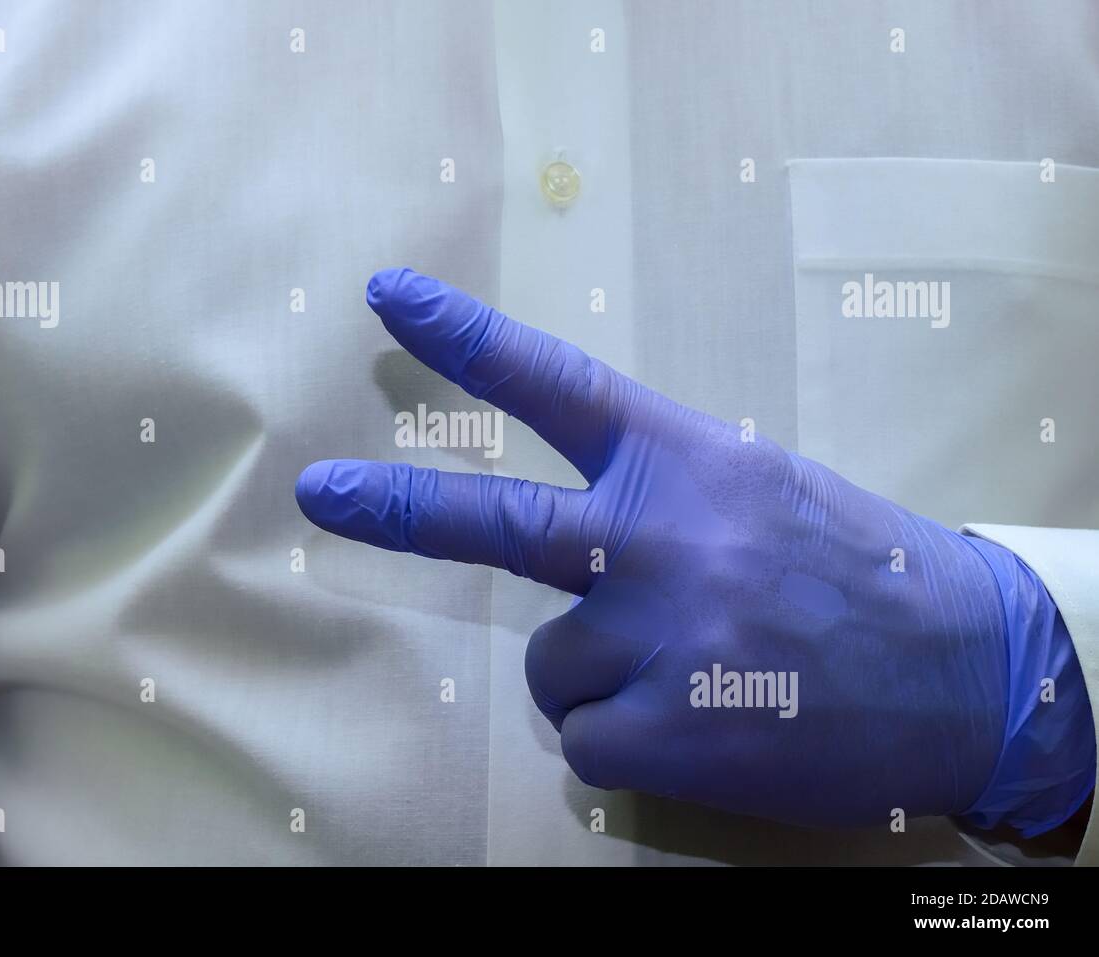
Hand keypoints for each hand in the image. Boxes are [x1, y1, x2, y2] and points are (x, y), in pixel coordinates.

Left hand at [295, 268, 1093, 831]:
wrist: (966, 672)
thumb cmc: (855, 572)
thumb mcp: (761, 494)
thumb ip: (663, 499)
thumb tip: (566, 547)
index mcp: (687, 463)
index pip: (557, 386)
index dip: (466, 340)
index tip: (389, 297)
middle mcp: (658, 538)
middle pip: (495, 521)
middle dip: (398, 507)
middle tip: (323, 492)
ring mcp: (657, 635)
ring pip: (554, 665)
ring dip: (603, 676)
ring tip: (698, 673)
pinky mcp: (661, 728)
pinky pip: (582, 738)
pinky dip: (626, 739)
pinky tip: (704, 723)